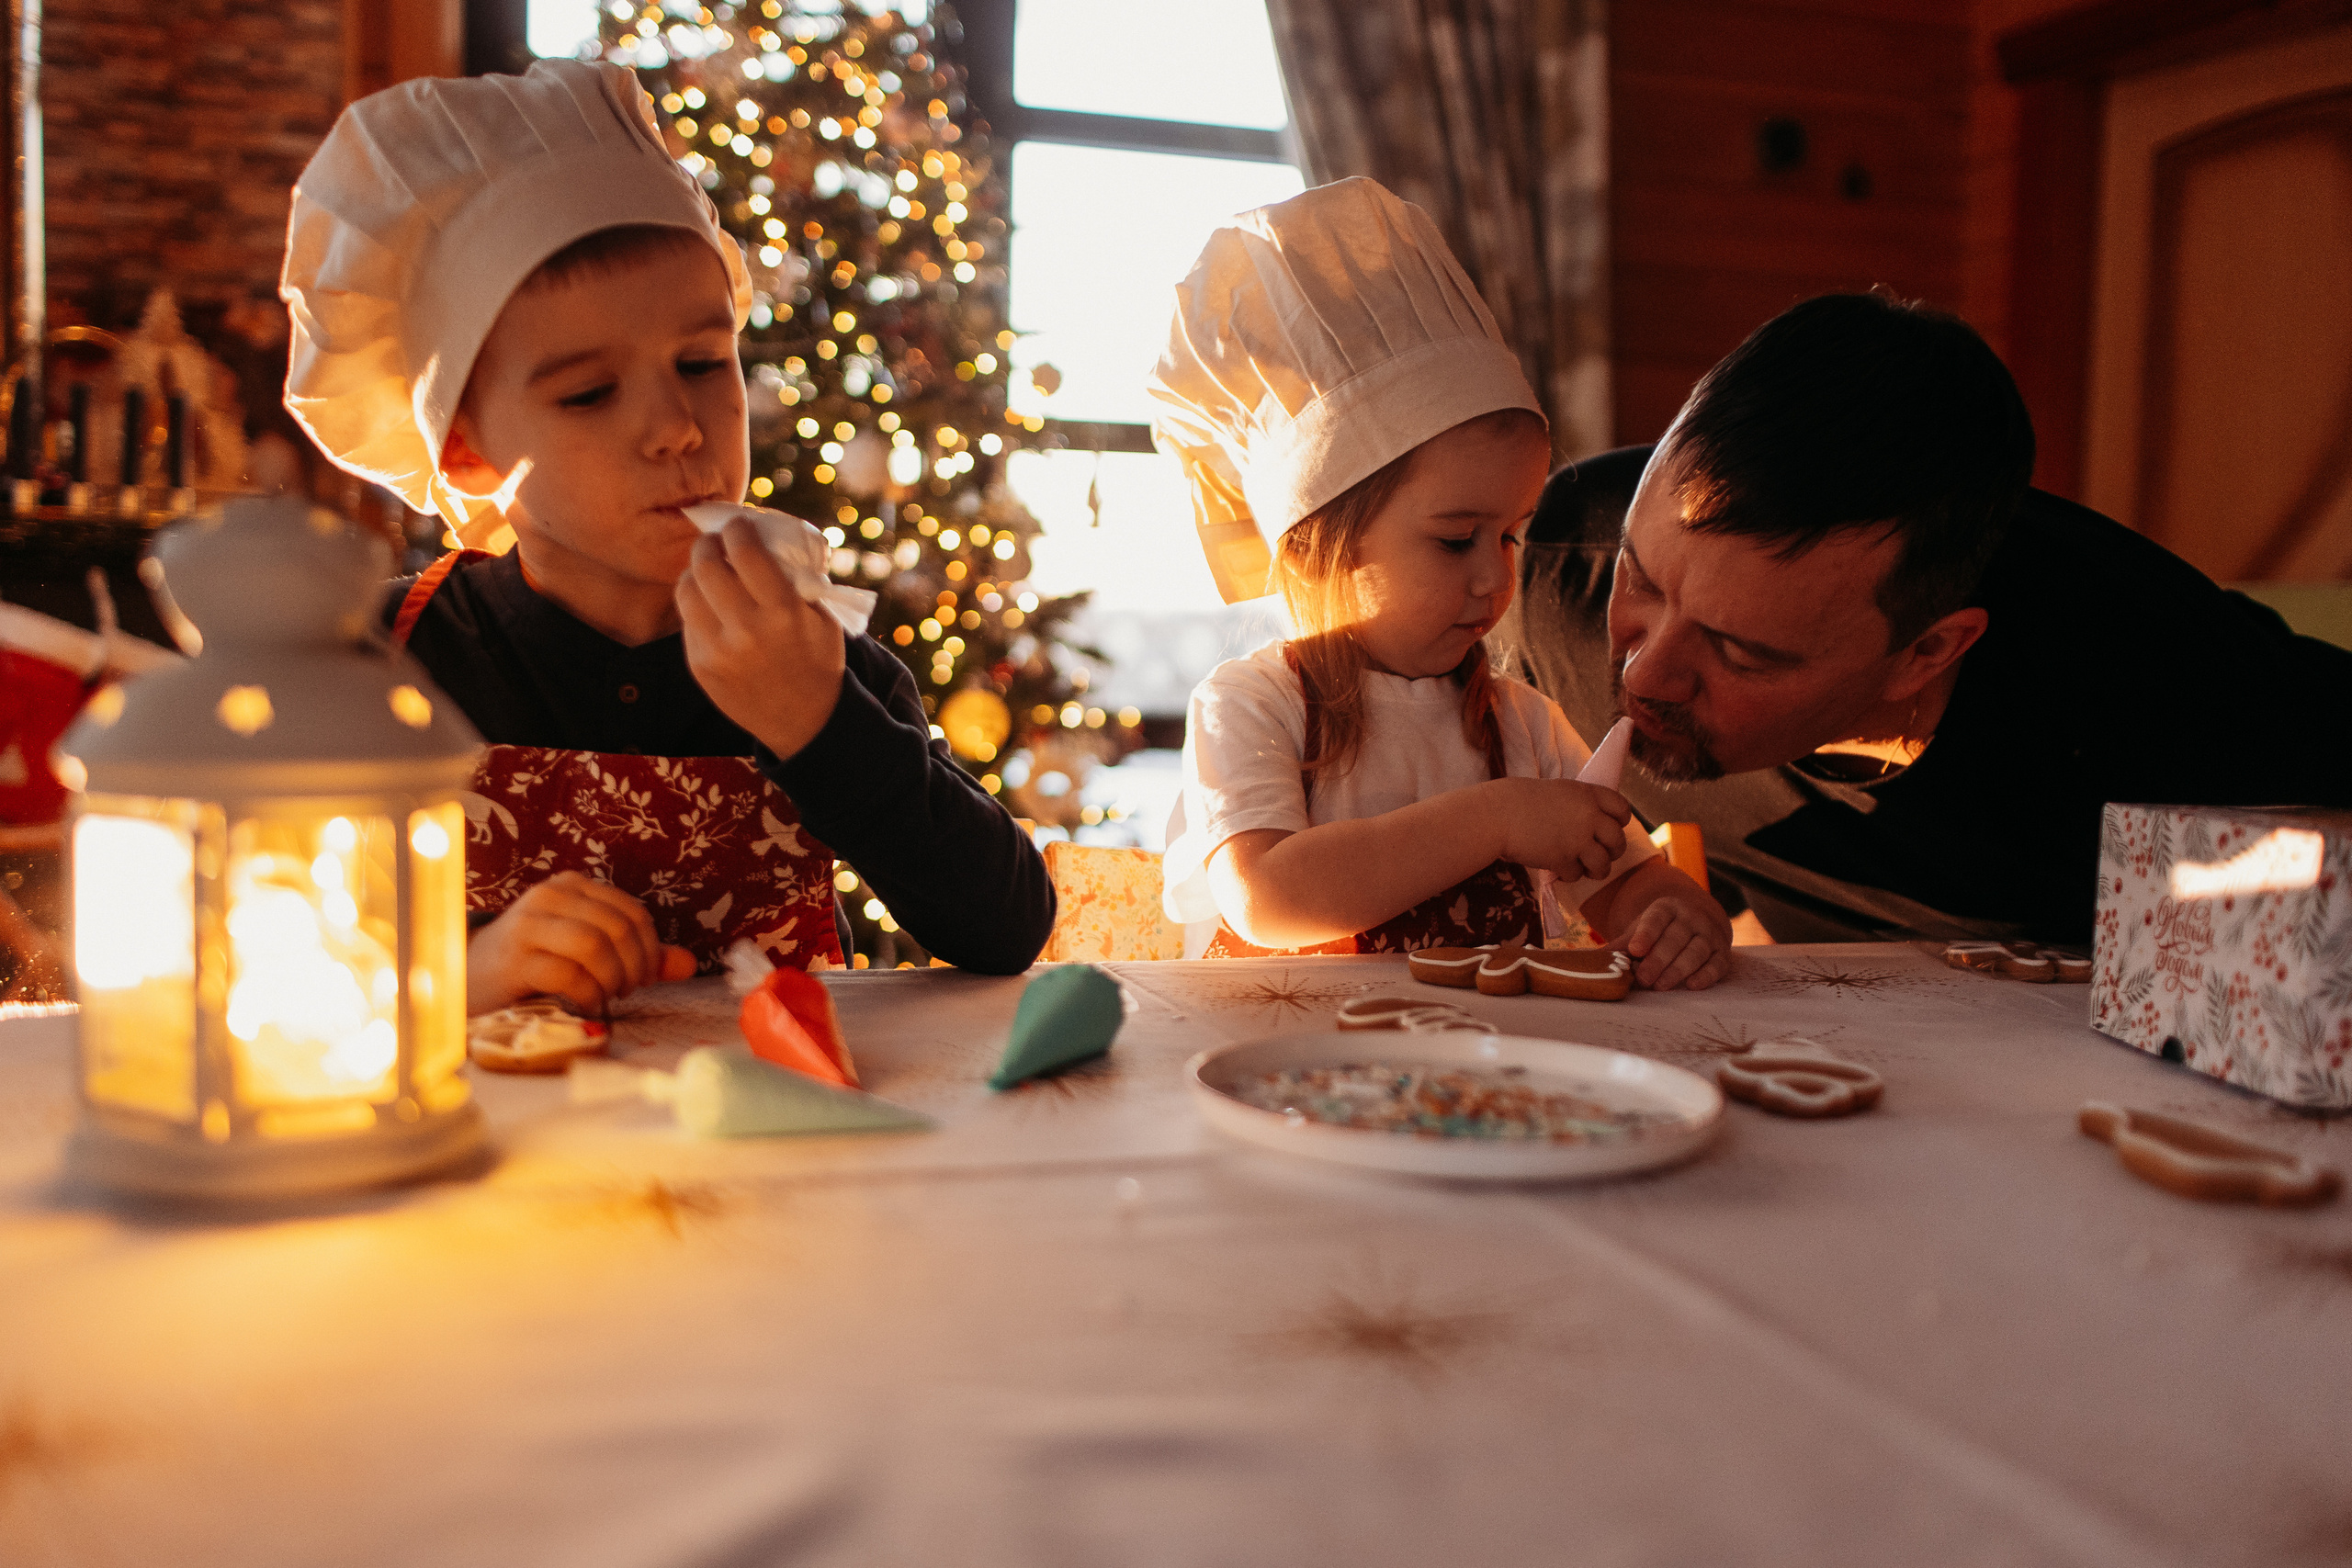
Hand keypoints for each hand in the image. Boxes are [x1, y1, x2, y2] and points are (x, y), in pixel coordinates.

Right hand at [466, 871, 695, 1014]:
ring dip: (612, 979)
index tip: (645, 978)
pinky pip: (568, 973)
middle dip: (635, 966)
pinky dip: (587, 994)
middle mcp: (550, 896)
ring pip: (595, 945)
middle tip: (627, 991)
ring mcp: (529, 925)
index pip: (632, 912)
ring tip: (606, 996)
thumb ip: (637, 955)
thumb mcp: (586, 952)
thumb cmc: (532, 964)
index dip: (651, 949)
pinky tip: (585, 1004)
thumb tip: (689, 965)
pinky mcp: (515, 959)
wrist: (466, 979)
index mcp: (572, 887)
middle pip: (618, 927)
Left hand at [676, 516, 846, 760]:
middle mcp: (746, 629)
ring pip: (687, 589)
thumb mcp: (822, 617)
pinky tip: (710, 603)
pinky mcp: (700, 665)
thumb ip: (796, 579)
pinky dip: (696, 604)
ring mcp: (718, 649)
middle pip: (707, 565)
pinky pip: (687, 619)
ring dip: (696, 571)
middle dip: (708, 544)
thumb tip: (765, 537)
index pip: (744, 552)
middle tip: (715, 541)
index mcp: (782, 612)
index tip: (738, 524)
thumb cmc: (817, 659)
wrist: (804, 721)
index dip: (737, 529)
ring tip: (708, 570)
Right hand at [1488, 777, 1632, 882]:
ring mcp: (1577, 839)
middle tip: (1602, 855)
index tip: (1614, 828)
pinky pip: (1577, 874)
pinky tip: (1558, 870)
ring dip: (1596, 870)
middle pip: (1618, 840)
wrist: (1498, 814)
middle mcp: (1588, 816)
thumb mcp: (1559, 792)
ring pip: (1603, 863)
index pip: (1623, 809)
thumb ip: (1580, 805)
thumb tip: (1595, 823)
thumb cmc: (1520, 800)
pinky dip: (1568, 875)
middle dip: (1613, 852)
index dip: (1621, 822)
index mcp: (1588, 794)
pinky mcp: (1563, 859)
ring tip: (1585, 870)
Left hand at [1614, 885, 1732, 991]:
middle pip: (1675, 938)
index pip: (1656, 918)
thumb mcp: (1642, 930)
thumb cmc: (1662, 931)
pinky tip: (1691, 985)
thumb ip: (1622, 945)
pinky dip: (1706, 975)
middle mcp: (1691, 918)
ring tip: (1660, 985)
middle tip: (1643, 978)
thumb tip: (1594, 960)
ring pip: (1695, 951)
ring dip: (1678, 969)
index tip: (1635, 949)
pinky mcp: (1722, 952)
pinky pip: (1716, 964)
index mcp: (1667, 908)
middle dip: (1658, 959)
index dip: (1646, 934)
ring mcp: (1709, 934)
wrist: (1698, 924)